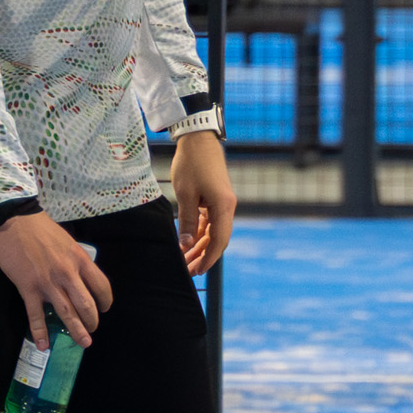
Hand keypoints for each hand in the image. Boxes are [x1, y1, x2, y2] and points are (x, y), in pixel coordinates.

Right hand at [0, 211, 112, 347]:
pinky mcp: (28, 288)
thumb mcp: (68, 243)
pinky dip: (41, 332)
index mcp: (80, 261)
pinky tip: (44, 345)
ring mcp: (48, 282)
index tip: (104, 309)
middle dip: (92, 321)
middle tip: (92, 331)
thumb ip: (75, 261)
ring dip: (76, 330)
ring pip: (66, 312)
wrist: (16, 222)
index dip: (105, 301)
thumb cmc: (43, 230)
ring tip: (83, 343)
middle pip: (86, 304)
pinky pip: (36, 315)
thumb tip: (80, 278)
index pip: (101, 286)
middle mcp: (68, 274)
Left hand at [172, 131, 238, 274]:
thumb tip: (186, 245)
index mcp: (223, 206)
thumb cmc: (191, 164)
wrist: (199, 140)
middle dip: (204, 256)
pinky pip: (210, 221)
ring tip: (187, 260)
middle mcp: (227, 207)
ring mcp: (222, 203)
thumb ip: (187, 221)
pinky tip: (189, 242)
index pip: (219, 240)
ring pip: (213, 231)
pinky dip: (200, 232)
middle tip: (189, 271)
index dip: (209, 258)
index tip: (198, 272)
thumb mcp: (185, 194)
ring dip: (201, 246)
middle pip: (218, 238)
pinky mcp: (215, 198)